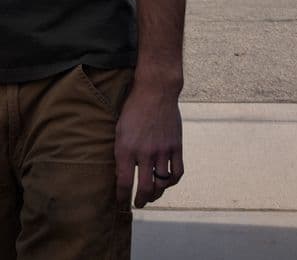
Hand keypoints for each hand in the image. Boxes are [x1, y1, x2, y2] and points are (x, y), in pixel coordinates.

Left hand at [114, 82, 183, 208]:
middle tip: (138, 204)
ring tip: (151, 196)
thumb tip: (120, 175)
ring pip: (162, 184)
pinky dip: (172, 182)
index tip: (121, 202)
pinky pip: (177, 173)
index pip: (124, 182)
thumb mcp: (119, 130)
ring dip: (156, 195)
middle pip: (145, 188)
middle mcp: (145, 152)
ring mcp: (163, 151)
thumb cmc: (133, 110)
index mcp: (126, 148)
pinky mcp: (176, 147)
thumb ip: (120, 153)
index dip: (122, 197)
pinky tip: (166, 183)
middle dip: (140, 200)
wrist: (155, 92)